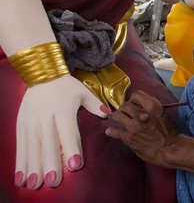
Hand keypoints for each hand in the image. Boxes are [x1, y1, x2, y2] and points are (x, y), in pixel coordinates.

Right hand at [15, 75, 108, 189]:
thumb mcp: (82, 92)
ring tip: (35, 184)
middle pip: (49, 142)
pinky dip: (20, 162)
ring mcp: (32, 121)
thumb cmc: (66, 86)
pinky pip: (21, 145)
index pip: (68, 131)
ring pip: (32, 147)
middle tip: (54, 181)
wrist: (42, 74)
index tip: (75, 165)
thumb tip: (108, 115)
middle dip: (50, 163)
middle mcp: (46, 116)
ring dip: (33, 167)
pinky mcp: (21, 124)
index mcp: (63, 109)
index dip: (71, 148)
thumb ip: (95, 105)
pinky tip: (22, 178)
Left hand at [105, 90, 177, 165]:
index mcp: (152, 105)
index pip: (135, 94)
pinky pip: (115, 132)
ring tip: (116, 118)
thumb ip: (148, 106)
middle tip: (125, 112)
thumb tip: (136, 103)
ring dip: (116, 116)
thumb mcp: (161, 112)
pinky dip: (111, 131)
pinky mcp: (129, 139)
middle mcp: (142, 114)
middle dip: (124, 108)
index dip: (134, 99)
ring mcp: (134, 127)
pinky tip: (110, 131)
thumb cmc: (168, 130)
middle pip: (125, 105)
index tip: (133, 103)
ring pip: (117, 115)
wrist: (169, 148)